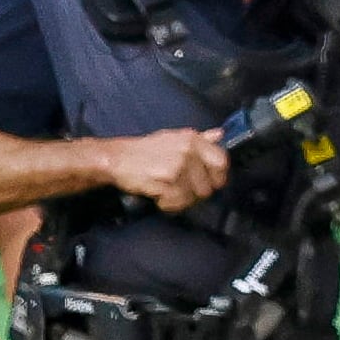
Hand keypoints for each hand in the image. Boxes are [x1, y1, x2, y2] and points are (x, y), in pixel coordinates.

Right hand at [105, 127, 230, 212]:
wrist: (116, 158)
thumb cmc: (144, 151)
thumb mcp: (173, 138)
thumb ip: (199, 139)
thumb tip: (219, 135)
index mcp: (192, 139)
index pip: (222, 162)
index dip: (217, 177)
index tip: (208, 182)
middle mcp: (188, 151)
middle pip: (209, 185)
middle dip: (196, 192)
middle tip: (181, 189)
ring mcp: (178, 166)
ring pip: (193, 196)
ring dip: (181, 200)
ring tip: (168, 191)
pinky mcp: (167, 181)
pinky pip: (178, 202)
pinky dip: (168, 204)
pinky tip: (160, 196)